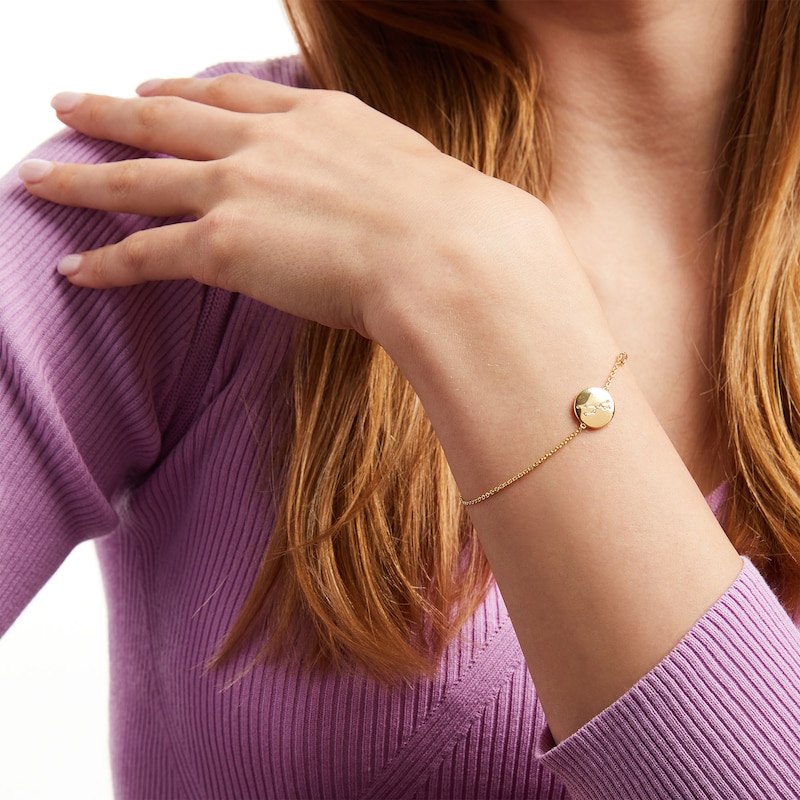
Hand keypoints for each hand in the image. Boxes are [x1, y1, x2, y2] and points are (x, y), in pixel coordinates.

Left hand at [19, 74, 531, 340]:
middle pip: (167, 117)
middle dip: (112, 110)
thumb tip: (390, 199)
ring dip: (81, 177)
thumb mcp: (415, 173)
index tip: (160, 88)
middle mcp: (265, 141)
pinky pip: (146, 253)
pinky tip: (75, 270)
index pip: (232, 94)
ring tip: (37, 173)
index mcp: (315, 117)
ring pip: (136, 176)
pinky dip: (106, 264)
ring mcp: (237, 188)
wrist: (447, 253)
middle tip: (70, 103)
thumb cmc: (451, 223)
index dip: (187, 90)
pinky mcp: (222, 246)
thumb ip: (379, 175)